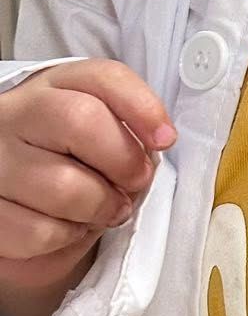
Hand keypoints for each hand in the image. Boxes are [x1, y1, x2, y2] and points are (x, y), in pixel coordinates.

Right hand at [0, 61, 174, 301]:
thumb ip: (126, 124)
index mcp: (50, 87)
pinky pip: (38, 232)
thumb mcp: (97, 129)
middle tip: (133, 183)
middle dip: (123, 161)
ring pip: (63, 186)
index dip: (142, 106)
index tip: (165, 139)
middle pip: (81, 120)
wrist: (14, 198)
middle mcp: (13, 114)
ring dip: (99, 208)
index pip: (101, 77)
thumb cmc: (67, 160)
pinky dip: (64, 237)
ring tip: (102, 210)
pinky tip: (66, 227)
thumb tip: (157, 142)